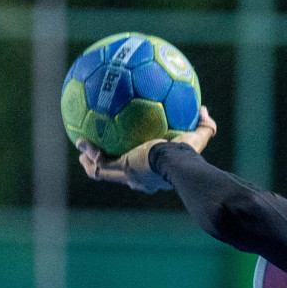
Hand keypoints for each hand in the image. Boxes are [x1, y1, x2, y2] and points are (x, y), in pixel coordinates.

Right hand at [76, 105, 217, 192]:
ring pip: (101, 172)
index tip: (128, 151)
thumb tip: (204, 110)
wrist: (175, 165)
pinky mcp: (119, 170)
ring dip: (90, 160)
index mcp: (151, 172)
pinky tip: (81, 142)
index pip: (140, 168)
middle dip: (106, 163)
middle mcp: (137, 177)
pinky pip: (97, 164)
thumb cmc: (187, 155)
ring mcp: (126, 176)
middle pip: (117, 172)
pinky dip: (89, 154)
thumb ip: (204, 126)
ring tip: (81, 145)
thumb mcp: (196, 139)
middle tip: (99, 151)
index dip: (132, 161)